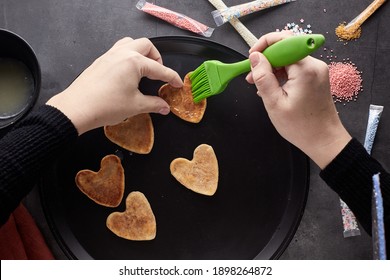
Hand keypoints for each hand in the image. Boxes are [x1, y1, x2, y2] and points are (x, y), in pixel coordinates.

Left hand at [47, 37, 182, 134]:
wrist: (77, 108)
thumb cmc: (107, 106)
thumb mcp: (135, 106)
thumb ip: (154, 104)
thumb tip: (165, 107)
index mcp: (134, 62)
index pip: (160, 69)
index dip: (172, 78)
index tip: (178, 84)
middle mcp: (123, 53)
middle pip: (146, 46)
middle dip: (157, 58)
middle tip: (159, 73)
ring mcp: (109, 55)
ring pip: (130, 43)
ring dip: (141, 52)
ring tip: (144, 68)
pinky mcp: (100, 60)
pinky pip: (118, 50)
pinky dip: (128, 56)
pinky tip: (127, 72)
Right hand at [246, 31, 351, 168]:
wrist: (324, 140)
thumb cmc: (300, 126)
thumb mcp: (274, 103)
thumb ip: (263, 77)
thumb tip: (255, 57)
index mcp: (305, 69)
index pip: (284, 40)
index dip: (264, 45)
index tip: (251, 58)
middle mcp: (314, 65)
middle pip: (286, 47)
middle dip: (266, 58)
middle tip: (252, 76)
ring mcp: (317, 70)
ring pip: (289, 58)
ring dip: (272, 68)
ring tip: (259, 86)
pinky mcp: (316, 77)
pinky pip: (295, 68)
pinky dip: (282, 74)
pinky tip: (272, 88)